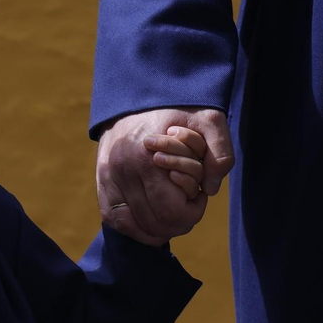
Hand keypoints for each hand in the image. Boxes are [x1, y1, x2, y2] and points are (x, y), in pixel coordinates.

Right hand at [96, 107, 233, 244]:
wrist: (139, 93)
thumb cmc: (178, 108)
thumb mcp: (209, 119)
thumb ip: (220, 152)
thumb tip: (211, 188)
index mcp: (147, 159)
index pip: (172, 211)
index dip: (194, 211)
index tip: (201, 194)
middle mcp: (122, 171)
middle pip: (155, 224)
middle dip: (180, 220)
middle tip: (190, 202)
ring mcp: (108, 178)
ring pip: (133, 227)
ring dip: (159, 228)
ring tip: (174, 211)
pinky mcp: (102, 182)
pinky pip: (115, 220)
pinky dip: (137, 227)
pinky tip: (153, 219)